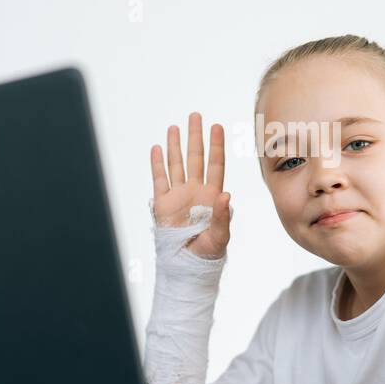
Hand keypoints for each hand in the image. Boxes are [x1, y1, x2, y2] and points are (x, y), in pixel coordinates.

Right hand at [150, 112, 231, 260]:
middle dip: (195, 137)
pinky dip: (157, 164)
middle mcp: (195, 191)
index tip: (217, 127)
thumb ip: (223, 216)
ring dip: (175, 146)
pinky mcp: (162, 204)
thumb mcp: (220, 236)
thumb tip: (227, 196)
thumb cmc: (207, 254)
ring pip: (176, 164)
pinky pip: (159, 180)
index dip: (216, 146)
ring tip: (174, 127)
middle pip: (195, 158)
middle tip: (195, 116)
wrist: (186, 266)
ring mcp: (178, 196)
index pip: (215, 164)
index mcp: (211, 196)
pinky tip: (157, 148)